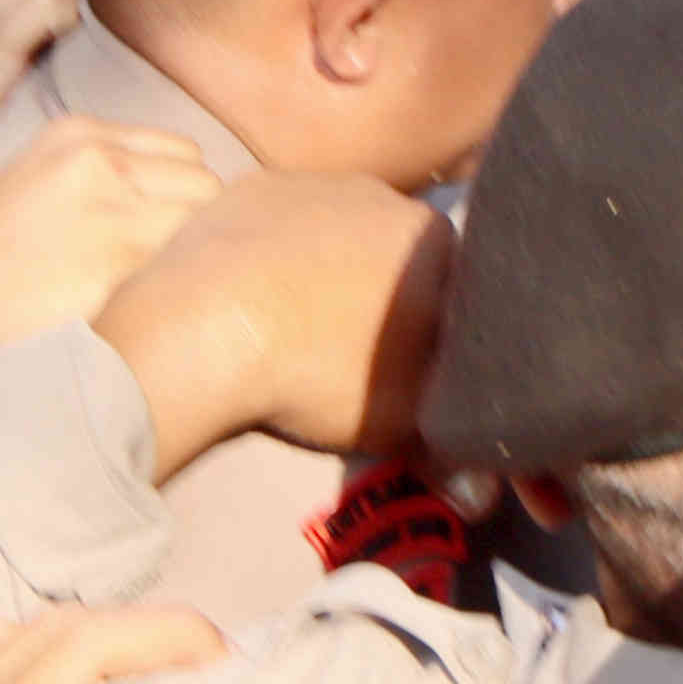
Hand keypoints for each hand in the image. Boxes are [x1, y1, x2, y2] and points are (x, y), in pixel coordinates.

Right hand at [0, 118, 222, 353]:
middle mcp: (100, 155)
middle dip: (186, 213)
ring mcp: (112, 198)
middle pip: (199, 177)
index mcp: (77, 133)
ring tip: (136, 267)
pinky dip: (168, 267)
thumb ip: (98, 170)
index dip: (175, 190)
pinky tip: (130, 282)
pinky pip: (179, 248)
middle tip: (150, 249)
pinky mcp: (119, 246)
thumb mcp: (36, 181)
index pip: (178, 150)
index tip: (155, 220)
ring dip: (180, 242)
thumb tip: (169, 185)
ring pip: (199, 211)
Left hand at [92, 171, 453, 477]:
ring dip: (326, 269)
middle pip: (396, 251)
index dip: (436, 327)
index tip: (410, 366)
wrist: (201, 332)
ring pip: (335, 232)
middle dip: (383, 293)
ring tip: (294, 326)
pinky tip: (251, 297)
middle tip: (350, 351)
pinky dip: (271, 255)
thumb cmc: (316, 372)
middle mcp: (386, 196)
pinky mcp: (250, 189)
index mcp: (437, 241)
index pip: (459, 283)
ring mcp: (314, 185)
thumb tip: (480, 498)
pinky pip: (276, 224)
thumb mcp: (398, 424)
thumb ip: (448, 447)